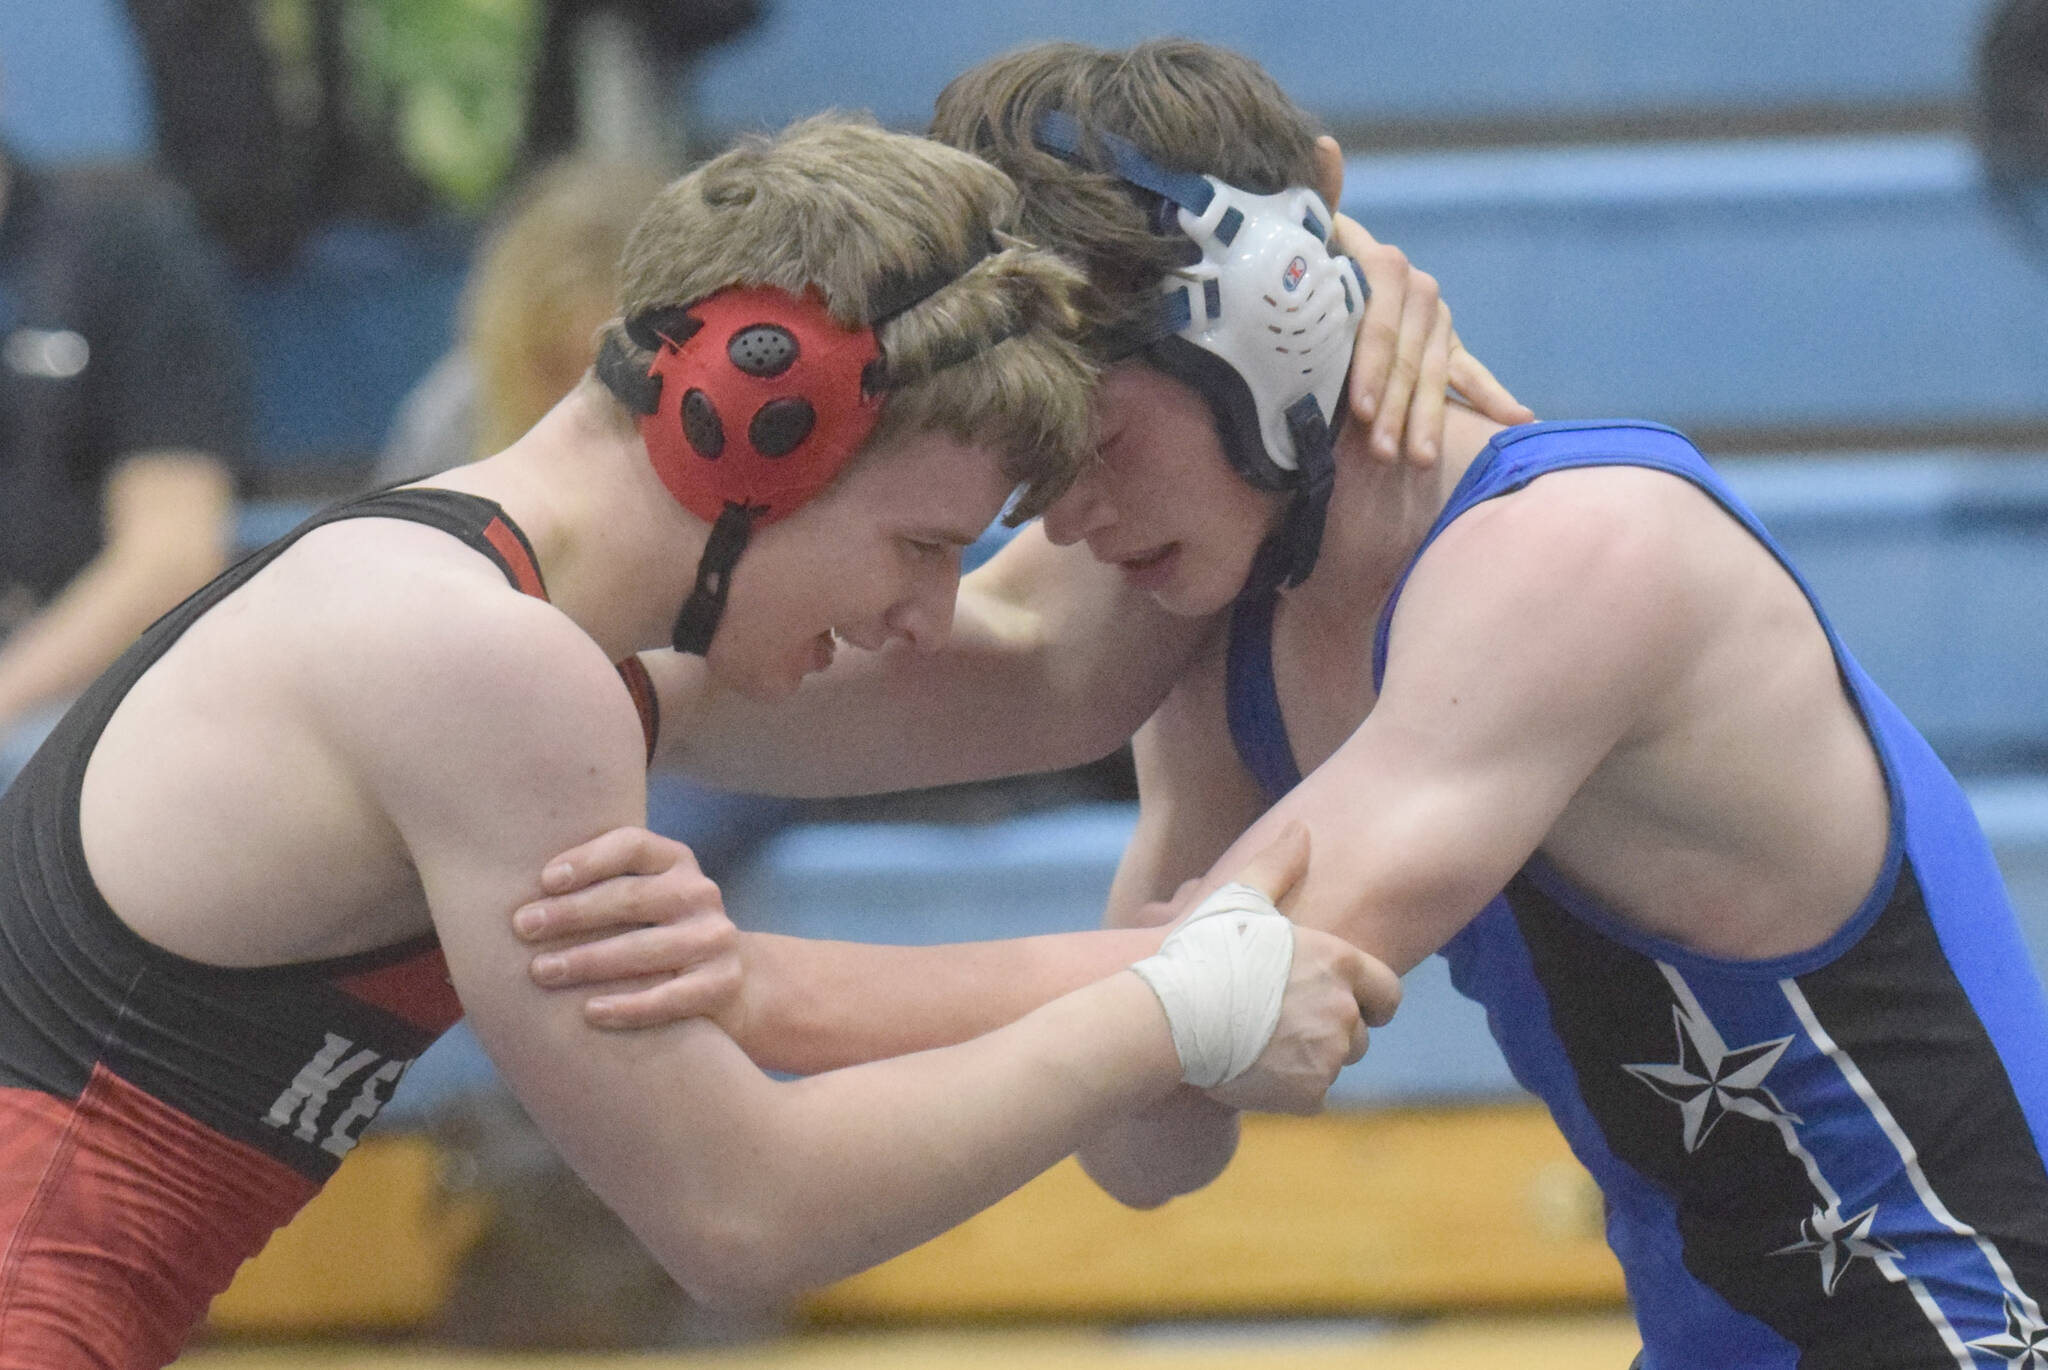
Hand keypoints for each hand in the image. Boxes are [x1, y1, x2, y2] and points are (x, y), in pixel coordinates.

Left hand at [512, 828, 741, 1032]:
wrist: (726, 979)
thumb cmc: (652, 931)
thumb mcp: (637, 895)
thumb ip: (595, 884)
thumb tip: (506, 882)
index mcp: (674, 860)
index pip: (631, 846)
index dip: (587, 860)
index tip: (542, 881)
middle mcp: (699, 892)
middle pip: (632, 897)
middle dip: (572, 913)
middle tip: (523, 928)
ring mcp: (715, 937)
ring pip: (648, 948)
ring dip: (590, 960)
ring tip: (542, 972)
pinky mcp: (722, 982)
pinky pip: (672, 997)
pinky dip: (629, 1006)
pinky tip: (590, 1012)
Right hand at [1195, 825, 1402, 1114]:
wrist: (1170, 1016)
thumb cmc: (1202, 952)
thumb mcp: (1239, 898)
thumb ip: (1277, 865)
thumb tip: (1301, 830)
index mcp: (1338, 961)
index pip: (1388, 992)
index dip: (1372, 1001)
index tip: (1355, 1006)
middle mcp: (1344, 1008)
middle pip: (1359, 1034)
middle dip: (1331, 1032)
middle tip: (1284, 1025)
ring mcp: (1329, 1053)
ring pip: (1332, 1065)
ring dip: (1308, 1060)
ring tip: (1262, 1045)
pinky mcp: (1309, 1093)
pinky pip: (1310, 1095)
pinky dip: (1288, 1089)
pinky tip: (1252, 1069)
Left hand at [1314, 136, 1533, 468]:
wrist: (1330, 260)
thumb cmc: (1309, 256)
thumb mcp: (1310, 232)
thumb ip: (1322, 199)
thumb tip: (1324, 147)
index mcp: (1384, 268)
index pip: (1379, 326)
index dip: (1371, 366)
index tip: (1360, 408)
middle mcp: (1418, 291)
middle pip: (1409, 360)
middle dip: (1397, 409)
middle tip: (1386, 452)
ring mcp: (1436, 319)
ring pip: (1435, 376)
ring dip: (1430, 418)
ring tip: (1422, 461)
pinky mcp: (1446, 342)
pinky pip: (1470, 374)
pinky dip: (1493, 397)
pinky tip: (1520, 420)